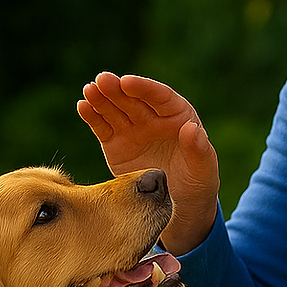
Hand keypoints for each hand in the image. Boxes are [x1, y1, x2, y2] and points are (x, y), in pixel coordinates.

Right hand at [78, 72, 219, 254]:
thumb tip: (192, 129)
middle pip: (133, 99)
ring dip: (101, 98)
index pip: (160, 97)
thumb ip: (199, 149)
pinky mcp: (115, 143)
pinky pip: (102, 127)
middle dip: (117, 89)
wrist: (177, 206)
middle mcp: (152, 118)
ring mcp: (132, 129)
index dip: (143, 88)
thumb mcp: (204, 170)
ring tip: (89, 90)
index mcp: (177, 116)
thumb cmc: (197, 184)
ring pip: (115, 109)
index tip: (127, 82)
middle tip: (102, 81)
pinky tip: (83, 106)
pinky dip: (92, 116)